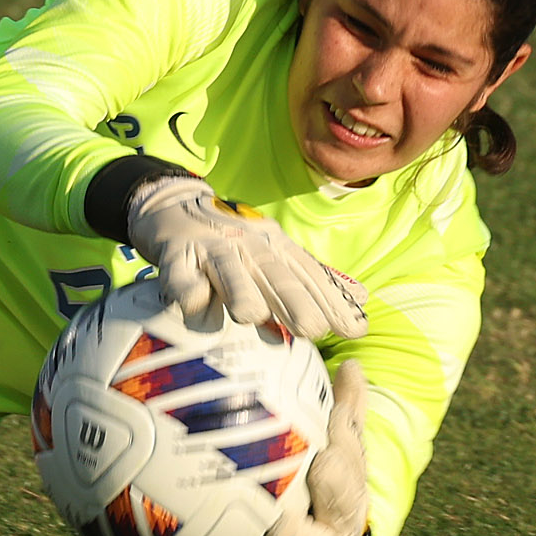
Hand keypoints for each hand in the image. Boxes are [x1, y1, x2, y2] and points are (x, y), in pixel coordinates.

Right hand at [125, 176, 367, 339]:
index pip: (308, 275)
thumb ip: (313, 278)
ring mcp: (210, 248)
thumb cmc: (231, 242)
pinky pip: (181, 276)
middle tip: (311, 330)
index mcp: (274, 245)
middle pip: (274, 273)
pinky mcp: (174, 254)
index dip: (332, 302)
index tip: (355, 329)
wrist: (172, 206)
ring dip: (240, 293)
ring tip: (251, 317)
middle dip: (295, 301)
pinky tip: (196, 307)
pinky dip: (189, 292)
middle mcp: (247, 244)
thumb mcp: (274, 252)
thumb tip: (364, 300)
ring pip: (229, 271)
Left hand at [243, 359, 371, 535]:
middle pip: (343, 501)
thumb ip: (346, 411)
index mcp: (352, 483)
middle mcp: (342, 520)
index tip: (332, 428)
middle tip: (316, 465)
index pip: (353, 459)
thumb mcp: (344, 452)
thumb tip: (351, 363)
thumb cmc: (329, 490)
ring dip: (287, 527)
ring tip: (259, 507)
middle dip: (332, 484)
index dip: (344, 443)